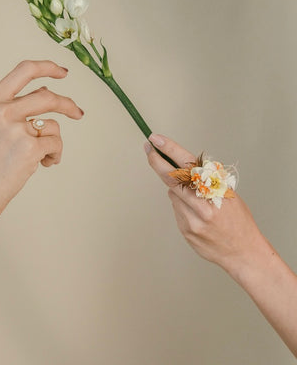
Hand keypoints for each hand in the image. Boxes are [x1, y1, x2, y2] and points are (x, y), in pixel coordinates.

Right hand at [0, 60, 83, 222]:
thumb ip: (12, 108)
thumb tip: (44, 92)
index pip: (24, 71)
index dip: (47, 67)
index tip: (62, 72)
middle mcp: (2, 111)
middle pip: (48, 96)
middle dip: (68, 105)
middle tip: (78, 113)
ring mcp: (16, 129)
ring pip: (53, 125)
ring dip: (55, 141)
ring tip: (45, 156)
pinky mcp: (29, 148)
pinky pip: (55, 144)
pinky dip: (55, 154)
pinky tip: (44, 163)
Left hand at [144, 134, 264, 271]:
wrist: (244, 253)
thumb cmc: (238, 220)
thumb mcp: (228, 193)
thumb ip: (206, 180)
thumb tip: (181, 167)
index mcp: (216, 189)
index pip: (188, 164)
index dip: (169, 149)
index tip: (156, 139)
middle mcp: (203, 203)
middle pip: (171, 178)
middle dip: (157, 161)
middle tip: (149, 149)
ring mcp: (192, 219)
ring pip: (173, 195)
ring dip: (179, 192)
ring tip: (198, 203)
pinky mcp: (186, 230)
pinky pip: (177, 211)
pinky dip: (183, 208)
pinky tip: (198, 217)